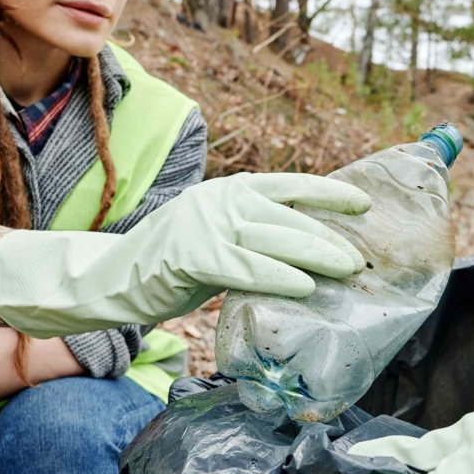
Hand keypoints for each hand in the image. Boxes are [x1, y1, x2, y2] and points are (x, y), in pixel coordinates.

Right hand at [0, 172, 371, 337]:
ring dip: (316, 256)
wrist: (110, 279)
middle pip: (289, 217)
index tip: (363, 205)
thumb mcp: (218, 237)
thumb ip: (255, 236)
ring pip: (274, 240)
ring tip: (348, 271)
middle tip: (361, 259)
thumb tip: (310, 253)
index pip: (289, 186)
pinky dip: (278, 277)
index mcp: (230, 191)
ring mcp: (205, 225)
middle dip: (329, 238)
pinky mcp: (192, 256)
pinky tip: (306, 287)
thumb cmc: (171, 264)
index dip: (328, 195)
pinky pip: (246, 268)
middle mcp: (221, 201)